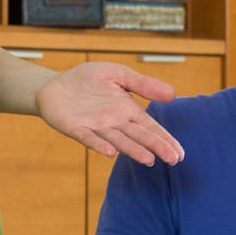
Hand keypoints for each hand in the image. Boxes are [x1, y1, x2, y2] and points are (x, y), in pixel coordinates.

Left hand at [34, 62, 183, 164]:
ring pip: (118, 140)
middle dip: (156, 147)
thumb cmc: (87, 80)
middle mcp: (114, 122)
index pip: (150, 128)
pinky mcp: (76, 128)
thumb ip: (143, 84)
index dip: (165, 139)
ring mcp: (96, 127)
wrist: (55, 85)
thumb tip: (173, 94)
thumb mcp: (118, 74)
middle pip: (139, 136)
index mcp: (126, 111)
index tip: (179, 153)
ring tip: (148, 159)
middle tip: (173, 160)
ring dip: (132, 150)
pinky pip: (89, 138)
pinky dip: (99, 145)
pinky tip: (110, 152)